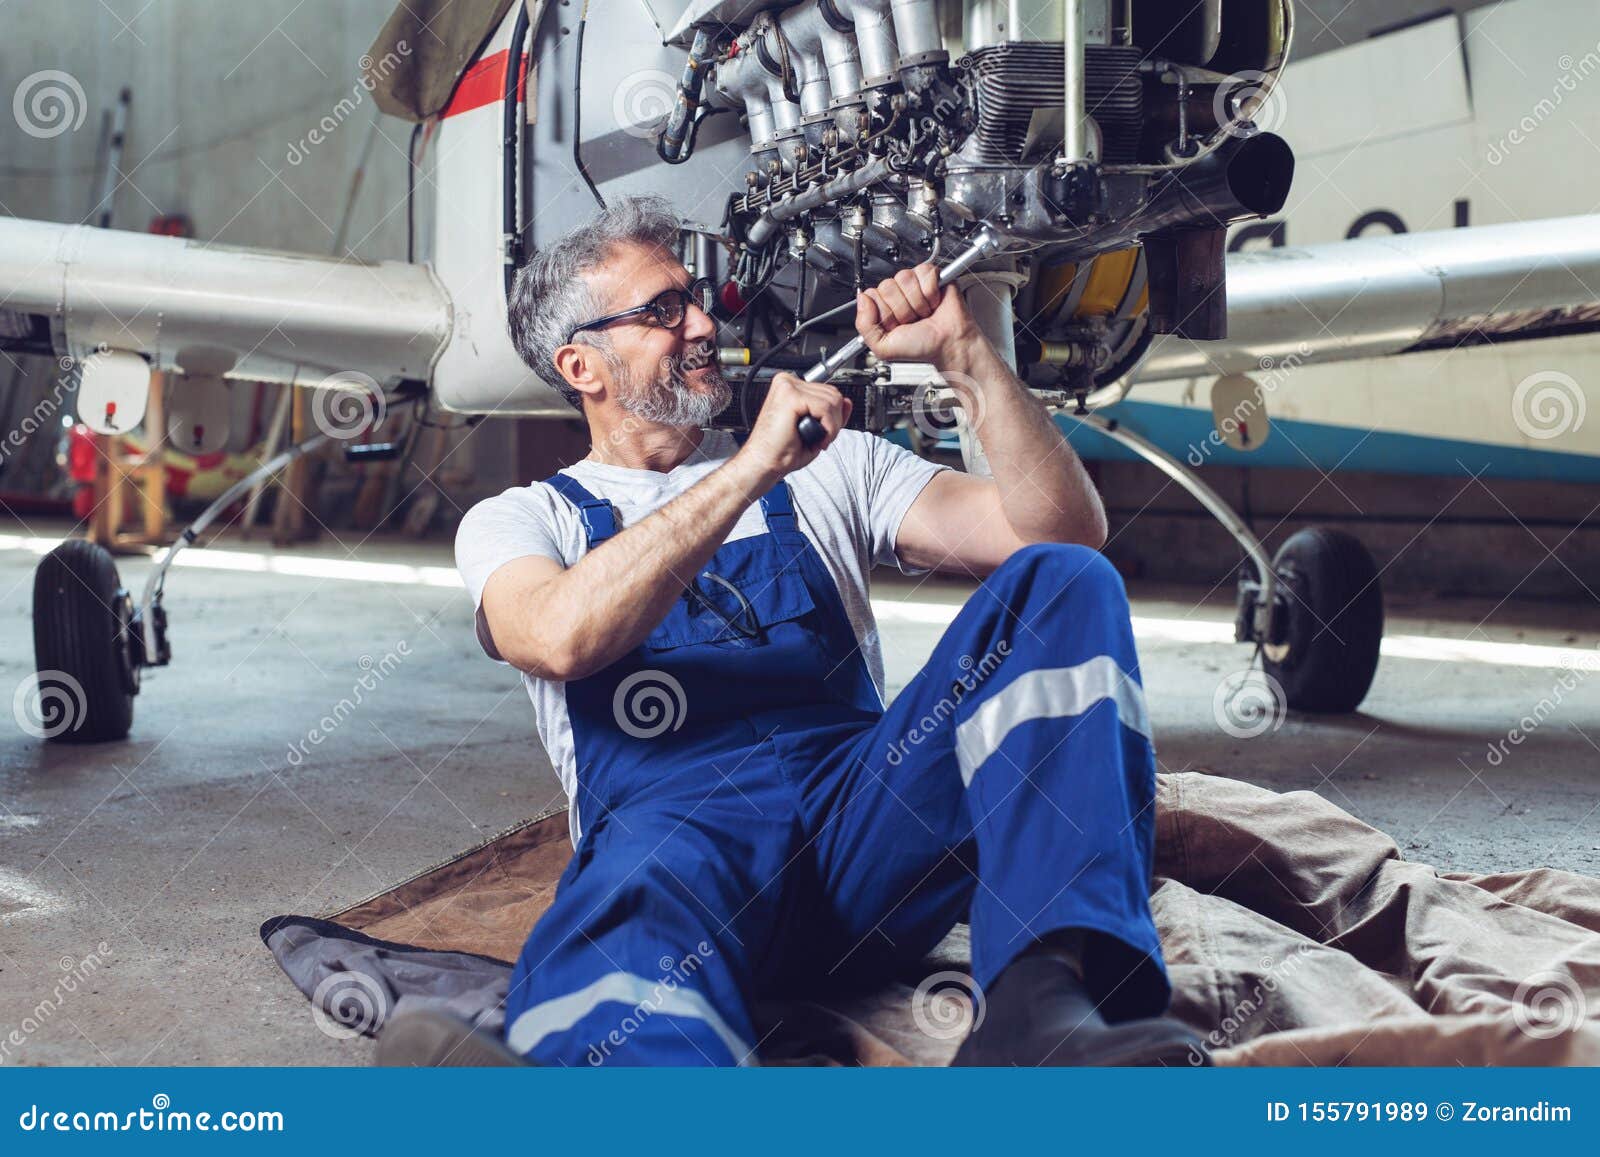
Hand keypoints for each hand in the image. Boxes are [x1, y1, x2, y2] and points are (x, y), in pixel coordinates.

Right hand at [734, 371, 852, 486]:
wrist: (763, 463)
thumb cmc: (781, 451)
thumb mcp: (816, 428)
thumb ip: (832, 413)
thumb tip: (848, 401)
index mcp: (790, 387)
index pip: (828, 392)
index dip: (833, 416)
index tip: (822, 433)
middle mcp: (788, 382)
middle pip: (834, 394)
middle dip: (834, 421)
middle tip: (819, 438)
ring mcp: (788, 386)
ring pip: (833, 400)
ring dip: (831, 426)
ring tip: (815, 439)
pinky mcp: (790, 396)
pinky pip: (826, 408)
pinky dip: (828, 428)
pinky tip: (815, 438)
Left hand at [856, 263, 979, 366]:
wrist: (949, 344)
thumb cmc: (922, 347)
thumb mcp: (883, 347)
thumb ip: (864, 326)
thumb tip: (862, 299)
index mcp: (883, 309)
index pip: (871, 295)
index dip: (884, 312)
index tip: (896, 325)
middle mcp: (897, 295)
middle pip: (887, 286)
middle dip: (902, 309)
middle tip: (913, 320)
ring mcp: (914, 284)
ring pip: (904, 278)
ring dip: (917, 301)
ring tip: (924, 312)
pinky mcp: (931, 276)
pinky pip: (923, 273)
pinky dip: (930, 291)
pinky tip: (934, 302)